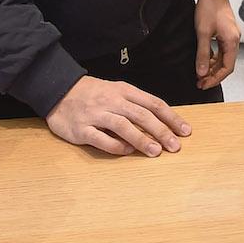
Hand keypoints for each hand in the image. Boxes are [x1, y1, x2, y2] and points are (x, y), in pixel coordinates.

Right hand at [47, 76, 192, 156]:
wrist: (58, 91)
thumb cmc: (93, 93)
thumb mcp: (116, 91)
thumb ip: (136, 104)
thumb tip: (161, 122)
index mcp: (124, 90)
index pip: (153, 103)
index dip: (171, 117)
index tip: (185, 130)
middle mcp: (112, 101)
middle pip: (141, 115)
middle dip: (161, 130)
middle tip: (176, 146)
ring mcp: (96, 114)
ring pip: (123, 126)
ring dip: (142, 139)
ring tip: (156, 151)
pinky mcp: (81, 129)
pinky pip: (101, 139)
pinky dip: (116, 146)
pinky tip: (128, 152)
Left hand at [195, 0, 239, 89]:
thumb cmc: (208, 9)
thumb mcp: (202, 33)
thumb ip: (203, 54)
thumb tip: (201, 73)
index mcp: (232, 42)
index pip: (227, 68)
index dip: (215, 79)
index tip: (203, 85)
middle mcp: (234, 40)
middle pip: (226, 64)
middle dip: (213, 75)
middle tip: (200, 82)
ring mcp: (231, 36)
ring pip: (224, 58)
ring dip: (213, 67)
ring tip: (200, 74)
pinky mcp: (226, 32)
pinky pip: (222, 50)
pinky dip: (214, 58)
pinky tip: (205, 60)